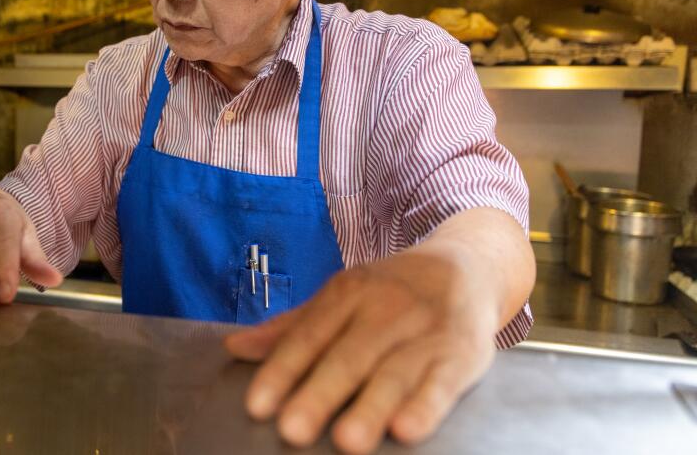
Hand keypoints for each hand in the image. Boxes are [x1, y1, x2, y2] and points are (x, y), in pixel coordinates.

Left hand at [224, 249, 500, 453]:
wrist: (467, 266)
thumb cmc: (391, 291)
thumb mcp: (341, 298)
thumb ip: (291, 328)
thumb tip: (234, 348)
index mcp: (348, 293)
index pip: (308, 335)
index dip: (281, 371)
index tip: (257, 406)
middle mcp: (385, 309)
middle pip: (348, 357)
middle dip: (319, 394)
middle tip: (292, 430)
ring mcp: (425, 331)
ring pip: (393, 373)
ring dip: (370, 407)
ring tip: (346, 441)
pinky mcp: (462, 354)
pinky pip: (442, 383)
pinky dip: (425, 407)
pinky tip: (406, 430)